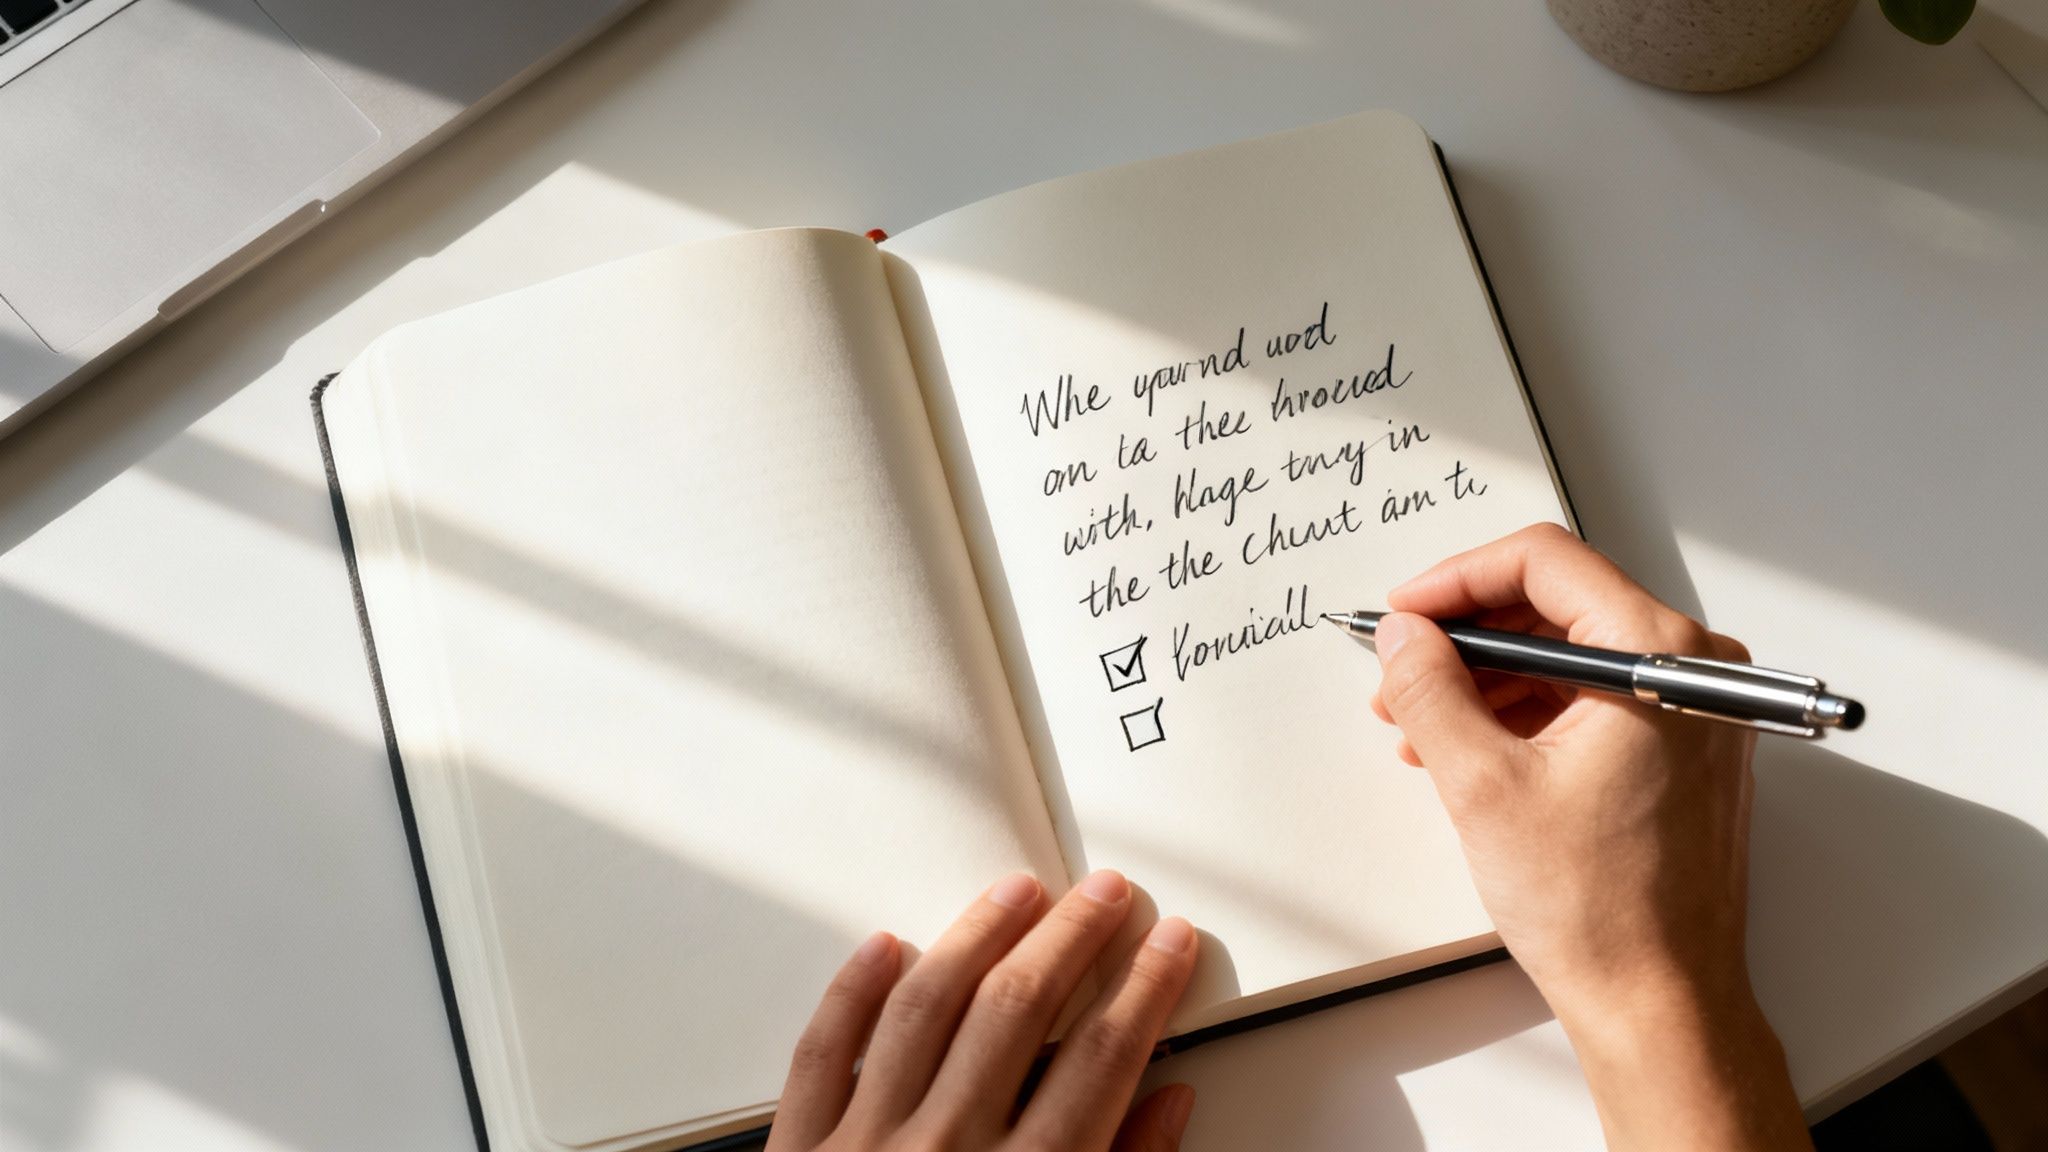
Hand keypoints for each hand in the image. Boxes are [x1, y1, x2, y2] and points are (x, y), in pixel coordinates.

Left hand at [766, 870, 1198, 1151]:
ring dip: (976, 937)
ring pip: (924, 1006)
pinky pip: (822, 1054)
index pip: (1103, 1059)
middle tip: (1107, 893)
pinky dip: (851, 994)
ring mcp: (865, 1151)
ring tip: (1016, 892)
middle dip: (1072, 938)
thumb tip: (1167, 1102)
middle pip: (1018, 1011)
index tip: (1170, 943)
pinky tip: (884, 945)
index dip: (1144, 988)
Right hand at [1369, 523, 1808, 1150]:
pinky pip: (1590, 698)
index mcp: (1662, 656)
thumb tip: (1404, 636)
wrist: (1658, 1001)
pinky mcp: (1680, 749)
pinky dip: (1523, 712)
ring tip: (1417, 722)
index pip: (1545, 562)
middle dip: (1466, 636)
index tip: (1406, 613)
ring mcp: (1693, 711)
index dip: (1458, 579)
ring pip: (1568, 654)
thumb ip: (1431, 689)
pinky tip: (1464, 748)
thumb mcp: (1482, 783)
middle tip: (1400, 667)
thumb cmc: (1602, 909)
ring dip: (1486, 678)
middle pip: (1558, 604)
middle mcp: (1695, 670)